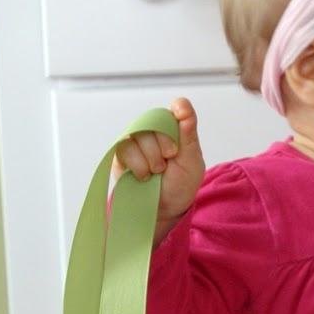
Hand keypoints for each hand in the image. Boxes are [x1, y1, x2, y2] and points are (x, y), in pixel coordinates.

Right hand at [111, 97, 206, 232]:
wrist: (165, 209)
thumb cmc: (180, 184)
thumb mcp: (192, 159)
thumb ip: (188, 131)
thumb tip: (181, 104)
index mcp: (174, 128)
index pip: (174, 110)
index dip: (174, 127)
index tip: (176, 149)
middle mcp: (154, 130)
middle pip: (154, 122)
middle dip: (163, 148)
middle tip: (168, 164)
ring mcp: (136, 141)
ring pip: (139, 135)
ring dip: (150, 159)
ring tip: (156, 173)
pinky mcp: (121, 154)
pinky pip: (125, 148)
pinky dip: (138, 165)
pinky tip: (144, 176)